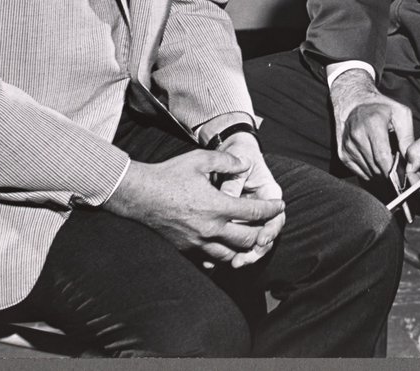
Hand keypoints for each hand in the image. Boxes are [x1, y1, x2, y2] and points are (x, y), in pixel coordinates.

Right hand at [104, 149, 283, 264]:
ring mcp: (198, 242)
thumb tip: (245, 164)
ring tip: (250, 239)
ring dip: (244, 248)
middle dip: (262, 232)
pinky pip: (210, 260)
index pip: (255, 212)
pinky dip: (222, 257)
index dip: (271, 209)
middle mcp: (211, 228)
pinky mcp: (186, 248)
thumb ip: (227, 161)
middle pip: (248, 239)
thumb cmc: (170, 175)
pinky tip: (225, 249)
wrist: (139, 195)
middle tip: (267, 224)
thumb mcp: (200, 160)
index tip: (280, 205)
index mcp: (218, 206)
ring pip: (231, 255)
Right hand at [329, 69, 414, 178]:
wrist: (355, 101)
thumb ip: (407, 137)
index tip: (402, 172)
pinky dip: (369, 171)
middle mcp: (357, 135)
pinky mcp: (342, 153)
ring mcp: (348, 145)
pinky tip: (374, 160)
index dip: (394, 170)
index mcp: (373, 123)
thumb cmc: (381, 107)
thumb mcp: (401, 114)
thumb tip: (411, 160)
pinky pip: (359, 172)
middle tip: (396, 165)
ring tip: (385, 160)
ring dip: (379, 172)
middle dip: (389, 171)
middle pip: (376, 167)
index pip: (383, 158)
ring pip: (368, 172)